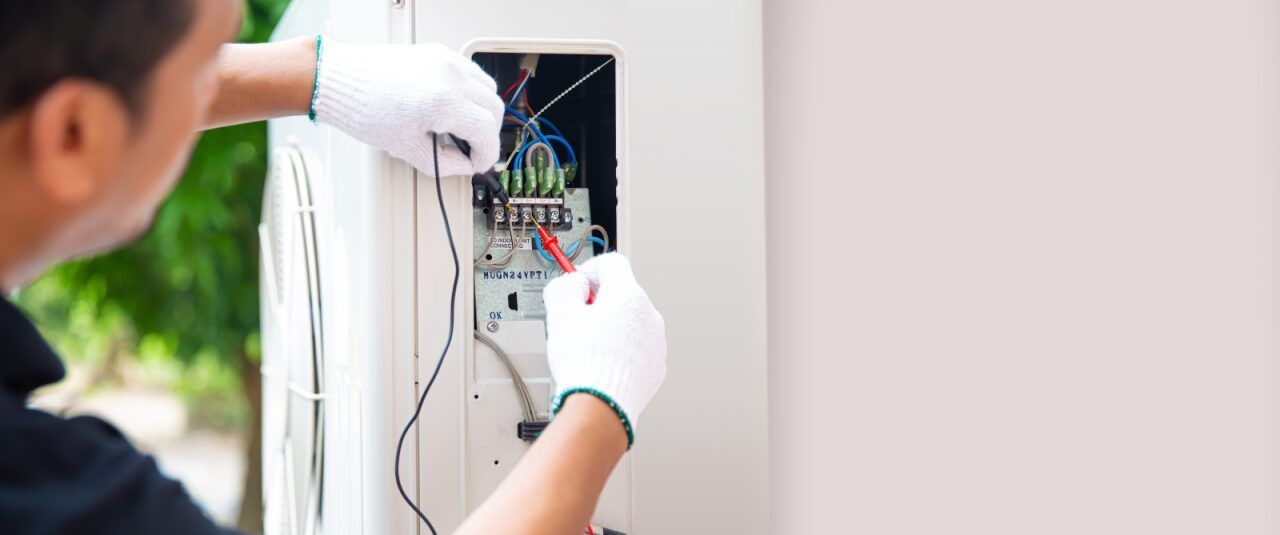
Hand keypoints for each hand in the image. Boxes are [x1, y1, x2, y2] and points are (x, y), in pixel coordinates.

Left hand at [311, 39, 503, 175]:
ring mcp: (446, 61)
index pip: (486, 131)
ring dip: (483, 112)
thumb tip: (462, 165)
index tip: (477, 164)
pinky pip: (471, 73)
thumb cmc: (363, 108)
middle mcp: (450, 77)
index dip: (486, 155)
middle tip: (472, 151)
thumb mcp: (406, 148)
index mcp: (443, 102)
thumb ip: (443, 162)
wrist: (339, 80)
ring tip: (465, 129)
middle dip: (487, 135)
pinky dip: (472, 93)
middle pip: (493, 110)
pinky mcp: (438, 53)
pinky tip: (456, 108)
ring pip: (488, 89)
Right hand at [542, 254, 667, 445]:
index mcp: (628, 296)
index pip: (612, 264)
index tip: (578, 284)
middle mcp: (649, 315)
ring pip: (631, 322)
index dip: (590, 269)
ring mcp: (656, 341)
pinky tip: (602, 363)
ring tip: (589, 346)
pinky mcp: (656, 365)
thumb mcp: (560, 314)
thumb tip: (572, 283)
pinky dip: (622, 350)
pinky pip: (638, 347)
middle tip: (577, 318)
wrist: (602, 406)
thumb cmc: (583, 363)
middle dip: (599, 301)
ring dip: (612, 327)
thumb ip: (563, 287)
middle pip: (622, 293)